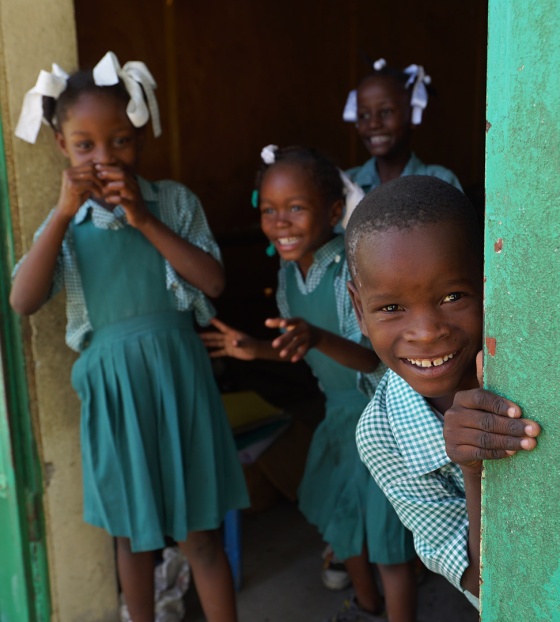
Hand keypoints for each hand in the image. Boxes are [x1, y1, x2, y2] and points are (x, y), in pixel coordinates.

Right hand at [56, 163, 104, 218]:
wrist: (66, 210)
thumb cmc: (77, 198)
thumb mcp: (84, 186)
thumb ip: (90, 179)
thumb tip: (105, 172)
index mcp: (70, 170)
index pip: (89, 165)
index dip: (99, 172)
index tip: (105, 180)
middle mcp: (68, 172)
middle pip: (90, 168)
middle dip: (100, 177)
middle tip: (105, 186)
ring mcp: (70, 178)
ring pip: (91, 176)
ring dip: (100, 184)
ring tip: (103, 191)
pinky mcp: (73, 186)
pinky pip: (90, 184)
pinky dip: (97, 190)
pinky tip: (99, 196)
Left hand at [95, 164, 149, 227]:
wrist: (143, 218)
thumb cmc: (131, 204)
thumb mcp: (124, 192)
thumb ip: (116, 183)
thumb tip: (103, 176)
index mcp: (132, 182)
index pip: (121, 169)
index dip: (109, 167)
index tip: (97, 166)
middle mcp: (134, 187)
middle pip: (122, 174)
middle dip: (109, 173)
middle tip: (98, 174)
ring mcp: (134, 196)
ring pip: (123, 185)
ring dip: (111, 185)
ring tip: (103, 188)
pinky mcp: (132, 206)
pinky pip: (122, 200)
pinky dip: (113, 199)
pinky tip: (107, 200)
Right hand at [199, 318, 259, 359]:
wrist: (255, 351)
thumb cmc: (252, 344)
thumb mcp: (246, 343)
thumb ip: (240, 343)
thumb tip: (233, 343)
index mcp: (231, 333)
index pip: (221, 327)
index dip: (215, 323)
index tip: (207, 318)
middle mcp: (227, 338)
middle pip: (215, 336)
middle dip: (206, 336)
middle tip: (197, 335)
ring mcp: (227, 344)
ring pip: (216, 343)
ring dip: (208, 344)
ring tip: (198, 344)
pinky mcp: (229, 351)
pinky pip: (220, 352)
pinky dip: (214, 354)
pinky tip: (207, 355)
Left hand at [265, 316, 319, 362]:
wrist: (317, 335)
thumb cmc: (298, 327)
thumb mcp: (291, 323)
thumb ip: (278, 322)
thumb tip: (266, 322)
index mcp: (298, 321)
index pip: (292, 321)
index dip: (287, 322)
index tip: (281, 325)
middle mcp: (304, 328)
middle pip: (293, 333)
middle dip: (284, 338)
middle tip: (273, 345)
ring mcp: (307, 337)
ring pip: (298, 343)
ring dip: (290, 348)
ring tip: (281, 355)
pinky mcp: (309, 345)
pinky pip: (304, 351)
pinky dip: (299, 355)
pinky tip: (292, 360)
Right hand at [444, 351, 540, 472]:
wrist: (467, 449)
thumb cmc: (482, 419)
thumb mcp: (484, 401)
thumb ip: (485, 379)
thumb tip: (483, 351)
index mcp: (461, 398)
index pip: (480, 398)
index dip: (500, 405)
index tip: (519, 412)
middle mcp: (453, 414)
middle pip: (486, 420)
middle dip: (512, 427)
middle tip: (534, 431)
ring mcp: (451, 434)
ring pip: (485, 438)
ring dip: (510, 441)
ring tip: (529, 443)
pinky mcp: (453, 451)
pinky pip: (479, 452)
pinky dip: (498, 453)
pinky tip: (512, 452)